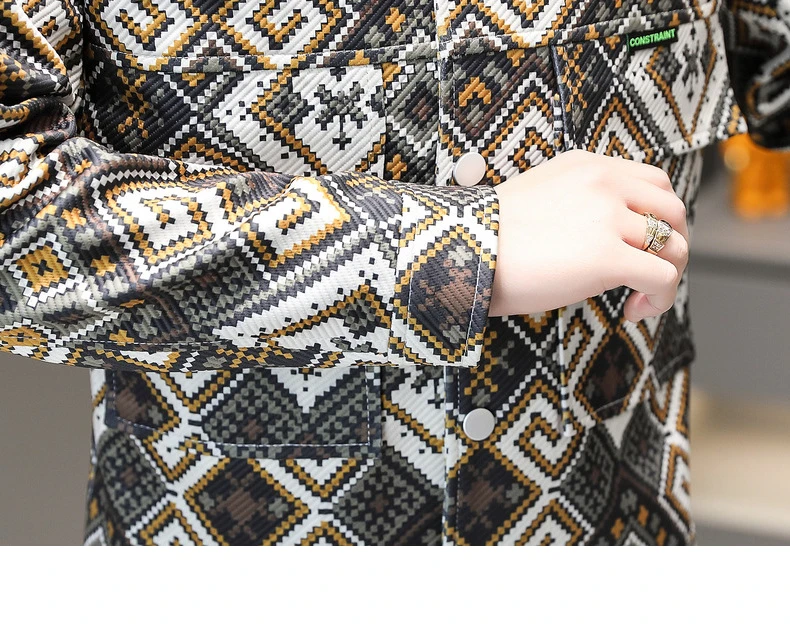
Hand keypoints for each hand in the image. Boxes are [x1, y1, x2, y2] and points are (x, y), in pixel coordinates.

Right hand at [489, 150, 689, 322]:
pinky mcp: (608, 257)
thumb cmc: (489, 237)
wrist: (464, 253)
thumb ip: (577, 203)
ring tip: (640, 300)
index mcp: (588, 166)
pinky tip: (635, 311)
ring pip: (675, 247)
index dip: (659, 219)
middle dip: (671, 247)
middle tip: (649, 275)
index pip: (653, 183)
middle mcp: (604, 184)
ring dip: (667, 278)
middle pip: (673, 212)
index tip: (643, 247)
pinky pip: (663, 278)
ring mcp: (608, 219)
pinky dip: (661, 299)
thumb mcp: (538, 197)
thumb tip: (599, 237)